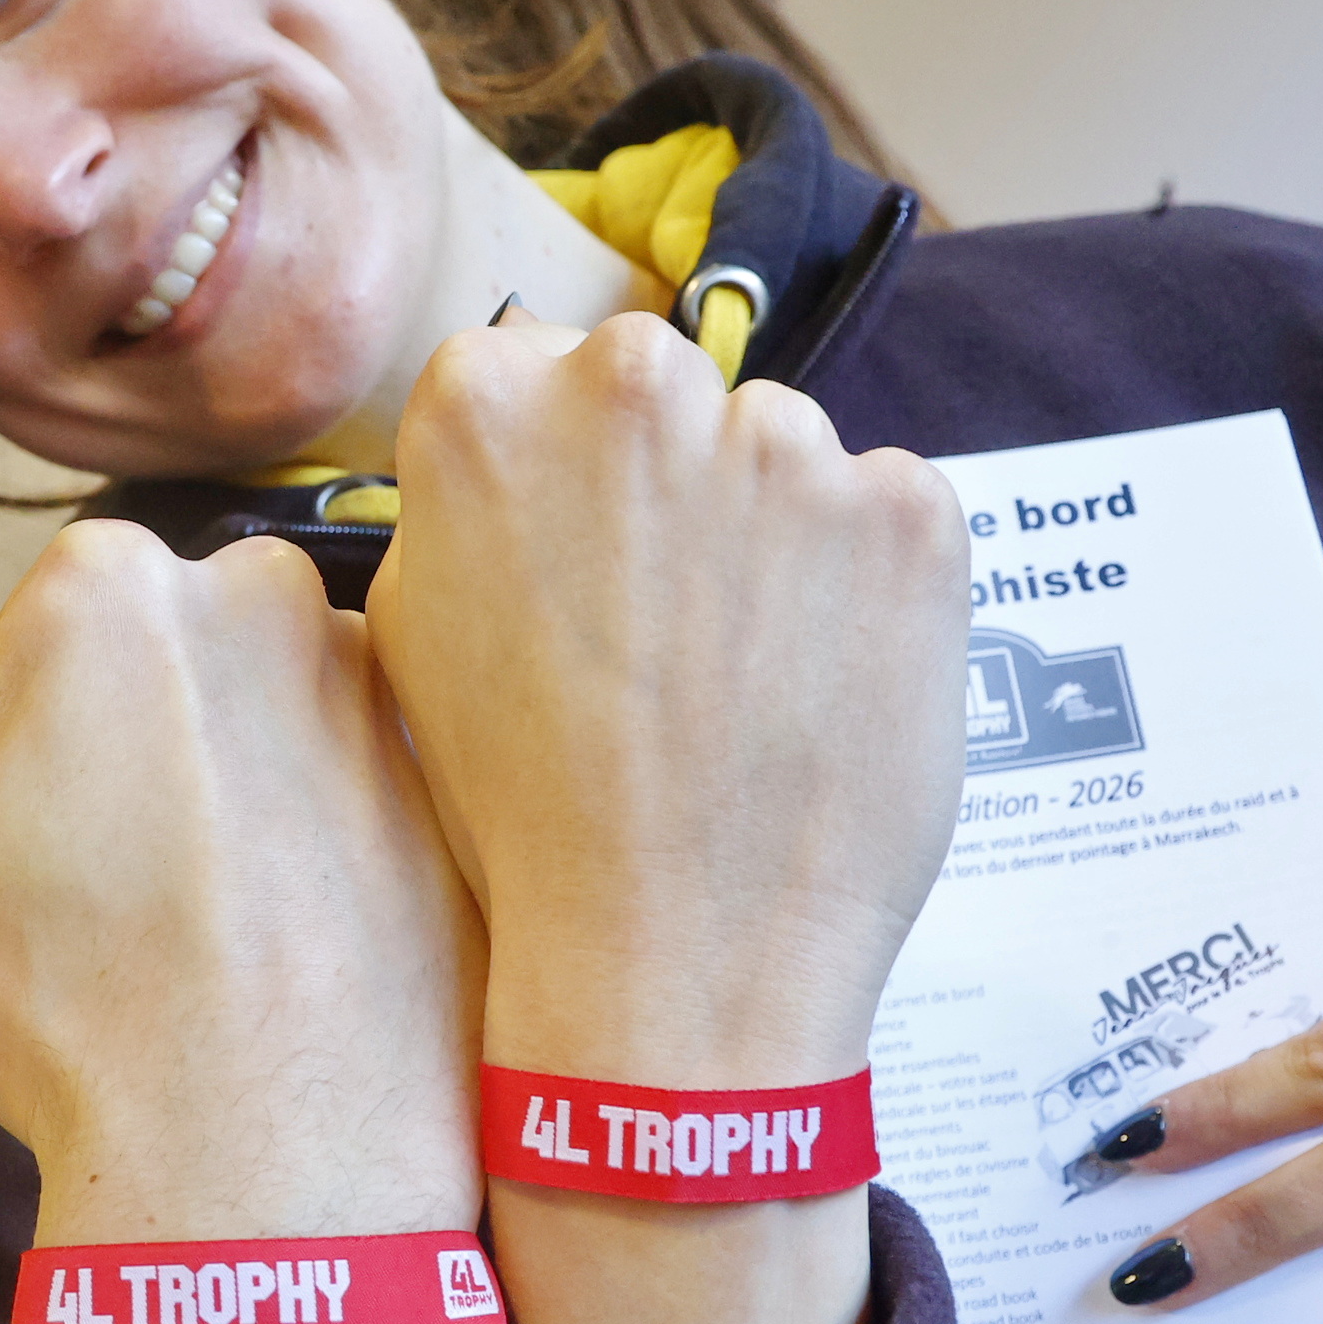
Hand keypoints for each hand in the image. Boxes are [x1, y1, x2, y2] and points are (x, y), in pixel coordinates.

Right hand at [0, 520, 482, 1244]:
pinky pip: (366, 785)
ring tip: (219, 920)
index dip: (26, 733)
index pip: (42, 626)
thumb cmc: (76, 1015)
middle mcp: (265, 602)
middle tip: (131, 876)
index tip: (47, 827)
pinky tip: (296, 937)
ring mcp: (380, 690)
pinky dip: (334, 839)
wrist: (263, 1154)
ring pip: (274, 712)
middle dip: (143, 734)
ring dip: (246, 782)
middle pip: (171, 651)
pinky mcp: (453, 780)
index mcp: (112, 590)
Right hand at [366, 311, 966, 1083]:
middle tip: (664, 625)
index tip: (578, 552)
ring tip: (745, 678)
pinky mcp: (909, 508)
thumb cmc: (522, 813)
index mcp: (488, 397)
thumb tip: (520, 451)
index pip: (535, 366)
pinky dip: (867, 586)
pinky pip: (886, 513)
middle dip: (667, 479)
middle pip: (662, 392)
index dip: (561, 470)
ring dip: (772, 533)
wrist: (674, 957)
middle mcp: (635, 385)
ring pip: (780, 451)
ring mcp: (785, 441)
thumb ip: (463, 501)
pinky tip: (820, 688)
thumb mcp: (413, 633)